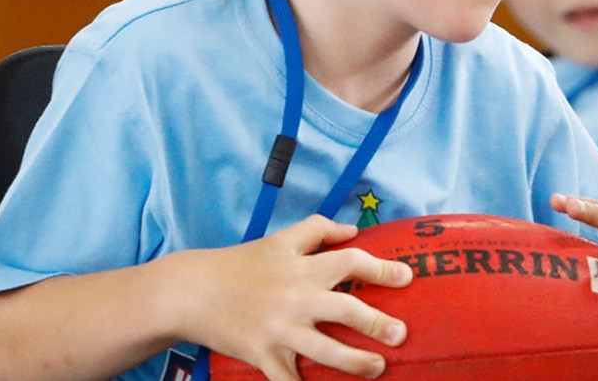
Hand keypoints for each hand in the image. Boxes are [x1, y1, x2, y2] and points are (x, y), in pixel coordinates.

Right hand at [170, 215, 412, 379]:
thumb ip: (318, 230)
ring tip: (377, 368)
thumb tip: (354, 231)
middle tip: (400, 335)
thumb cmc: (240, 263)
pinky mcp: (263, 356)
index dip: (382, 269)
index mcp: (303, 269)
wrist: (191, 292)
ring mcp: (280, 331)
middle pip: (346, 311)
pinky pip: (288, 380)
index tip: (407, 277)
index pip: (351, 263)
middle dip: (377, 324)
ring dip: (355, 362)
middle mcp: (296, 299)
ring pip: (325, 350)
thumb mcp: (279, 239)